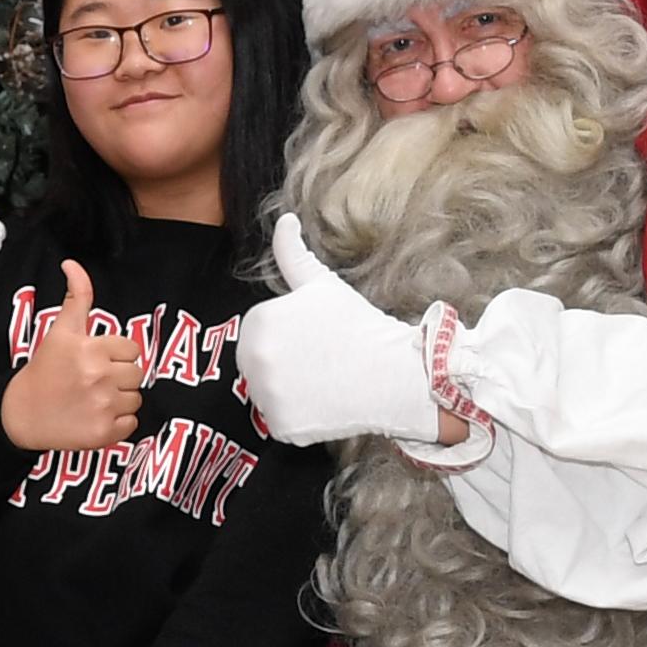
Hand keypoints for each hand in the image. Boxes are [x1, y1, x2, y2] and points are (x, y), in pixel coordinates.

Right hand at [1, 261, 145, 450]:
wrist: (22, 414)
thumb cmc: (45, 370)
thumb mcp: (60, 331)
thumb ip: (77, 297)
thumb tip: (72, 264)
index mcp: (91, 349)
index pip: (131, 349)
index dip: (115, 354)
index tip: (95, 361)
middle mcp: (98, 376)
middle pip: (137, 374)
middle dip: (119, 376)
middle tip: (93, 381)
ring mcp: (103, 406)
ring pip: (136, 398)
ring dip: (119, 399)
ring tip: (93, 398)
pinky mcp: (104, 433)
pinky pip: (131, 423)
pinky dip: (117, 423)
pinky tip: (95, 416)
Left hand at [233, 215, 443, 447]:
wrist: (393, 373)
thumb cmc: (358, 325)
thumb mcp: (322, 284)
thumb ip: (292, 253)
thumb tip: (284, 220)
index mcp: (258, 322)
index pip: (258, 333)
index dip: (287, 336)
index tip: (314, 338)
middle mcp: (253, 360)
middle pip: (256, 365)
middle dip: (282, 363)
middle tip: (319, 361)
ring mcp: (265, 396)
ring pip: (266, 394)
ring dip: (287, 392)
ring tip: (322, 382)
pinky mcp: (280, 426)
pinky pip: (279, 423)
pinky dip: (297, 419)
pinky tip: (324, 405)